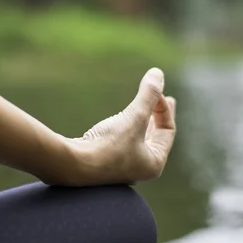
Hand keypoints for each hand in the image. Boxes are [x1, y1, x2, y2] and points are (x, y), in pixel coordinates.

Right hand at [61, 67, 176, 185]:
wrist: (74, 164)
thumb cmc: (108, 146)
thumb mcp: (134, 117)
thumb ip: (148, 95)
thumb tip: (157, 73)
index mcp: (154, 163)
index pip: (167, 131)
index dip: (164, 108)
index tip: (154, 91)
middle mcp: (140, 168)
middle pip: (155, 136)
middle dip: (158, 115)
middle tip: (165, 99)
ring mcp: (122, 167)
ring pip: (139, 139)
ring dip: (142, 120)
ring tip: (145, 109)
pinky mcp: (105, 161)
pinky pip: (123, 141)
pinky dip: (127, 127)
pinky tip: (122, 121)